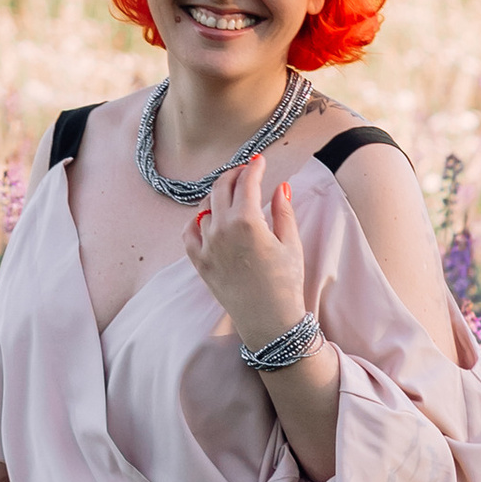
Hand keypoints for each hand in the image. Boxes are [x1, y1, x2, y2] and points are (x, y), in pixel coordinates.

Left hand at [185, 149, 308, 350]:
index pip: (246, 182)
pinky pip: (189, 232)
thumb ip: (283, 211)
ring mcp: (206, 245)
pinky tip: (207, 219)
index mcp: (247, 220)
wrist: (269, 321)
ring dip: (217, 196)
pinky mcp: (198, 261)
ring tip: (229, 195)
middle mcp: (221, 228)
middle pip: (221, 188)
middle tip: (245, 171)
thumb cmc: (286, 283)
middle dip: (234, 175)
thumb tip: (280, 186)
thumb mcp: (291, 244)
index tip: (259, 160)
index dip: (253, 167)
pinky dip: (197, 221)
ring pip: (205, 207)